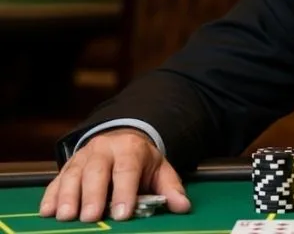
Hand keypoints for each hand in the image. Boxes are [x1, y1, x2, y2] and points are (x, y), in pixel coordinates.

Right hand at [39, 128, 190, 221]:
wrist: (121, 139)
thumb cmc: (140, 161)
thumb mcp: (160, 170)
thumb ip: (170, 188)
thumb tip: (183, 206)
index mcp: (130, 149)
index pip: (128, 170)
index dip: (124, 192)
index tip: (122, 214)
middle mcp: (105, 149)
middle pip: (97, 171)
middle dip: (93, 195)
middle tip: (90, 217)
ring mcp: (83, 156)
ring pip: (74, 174)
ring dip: (68, 196)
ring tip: (66, 216)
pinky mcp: (68, 166)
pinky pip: (57, 180)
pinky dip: (51, 195)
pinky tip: (48, 211)